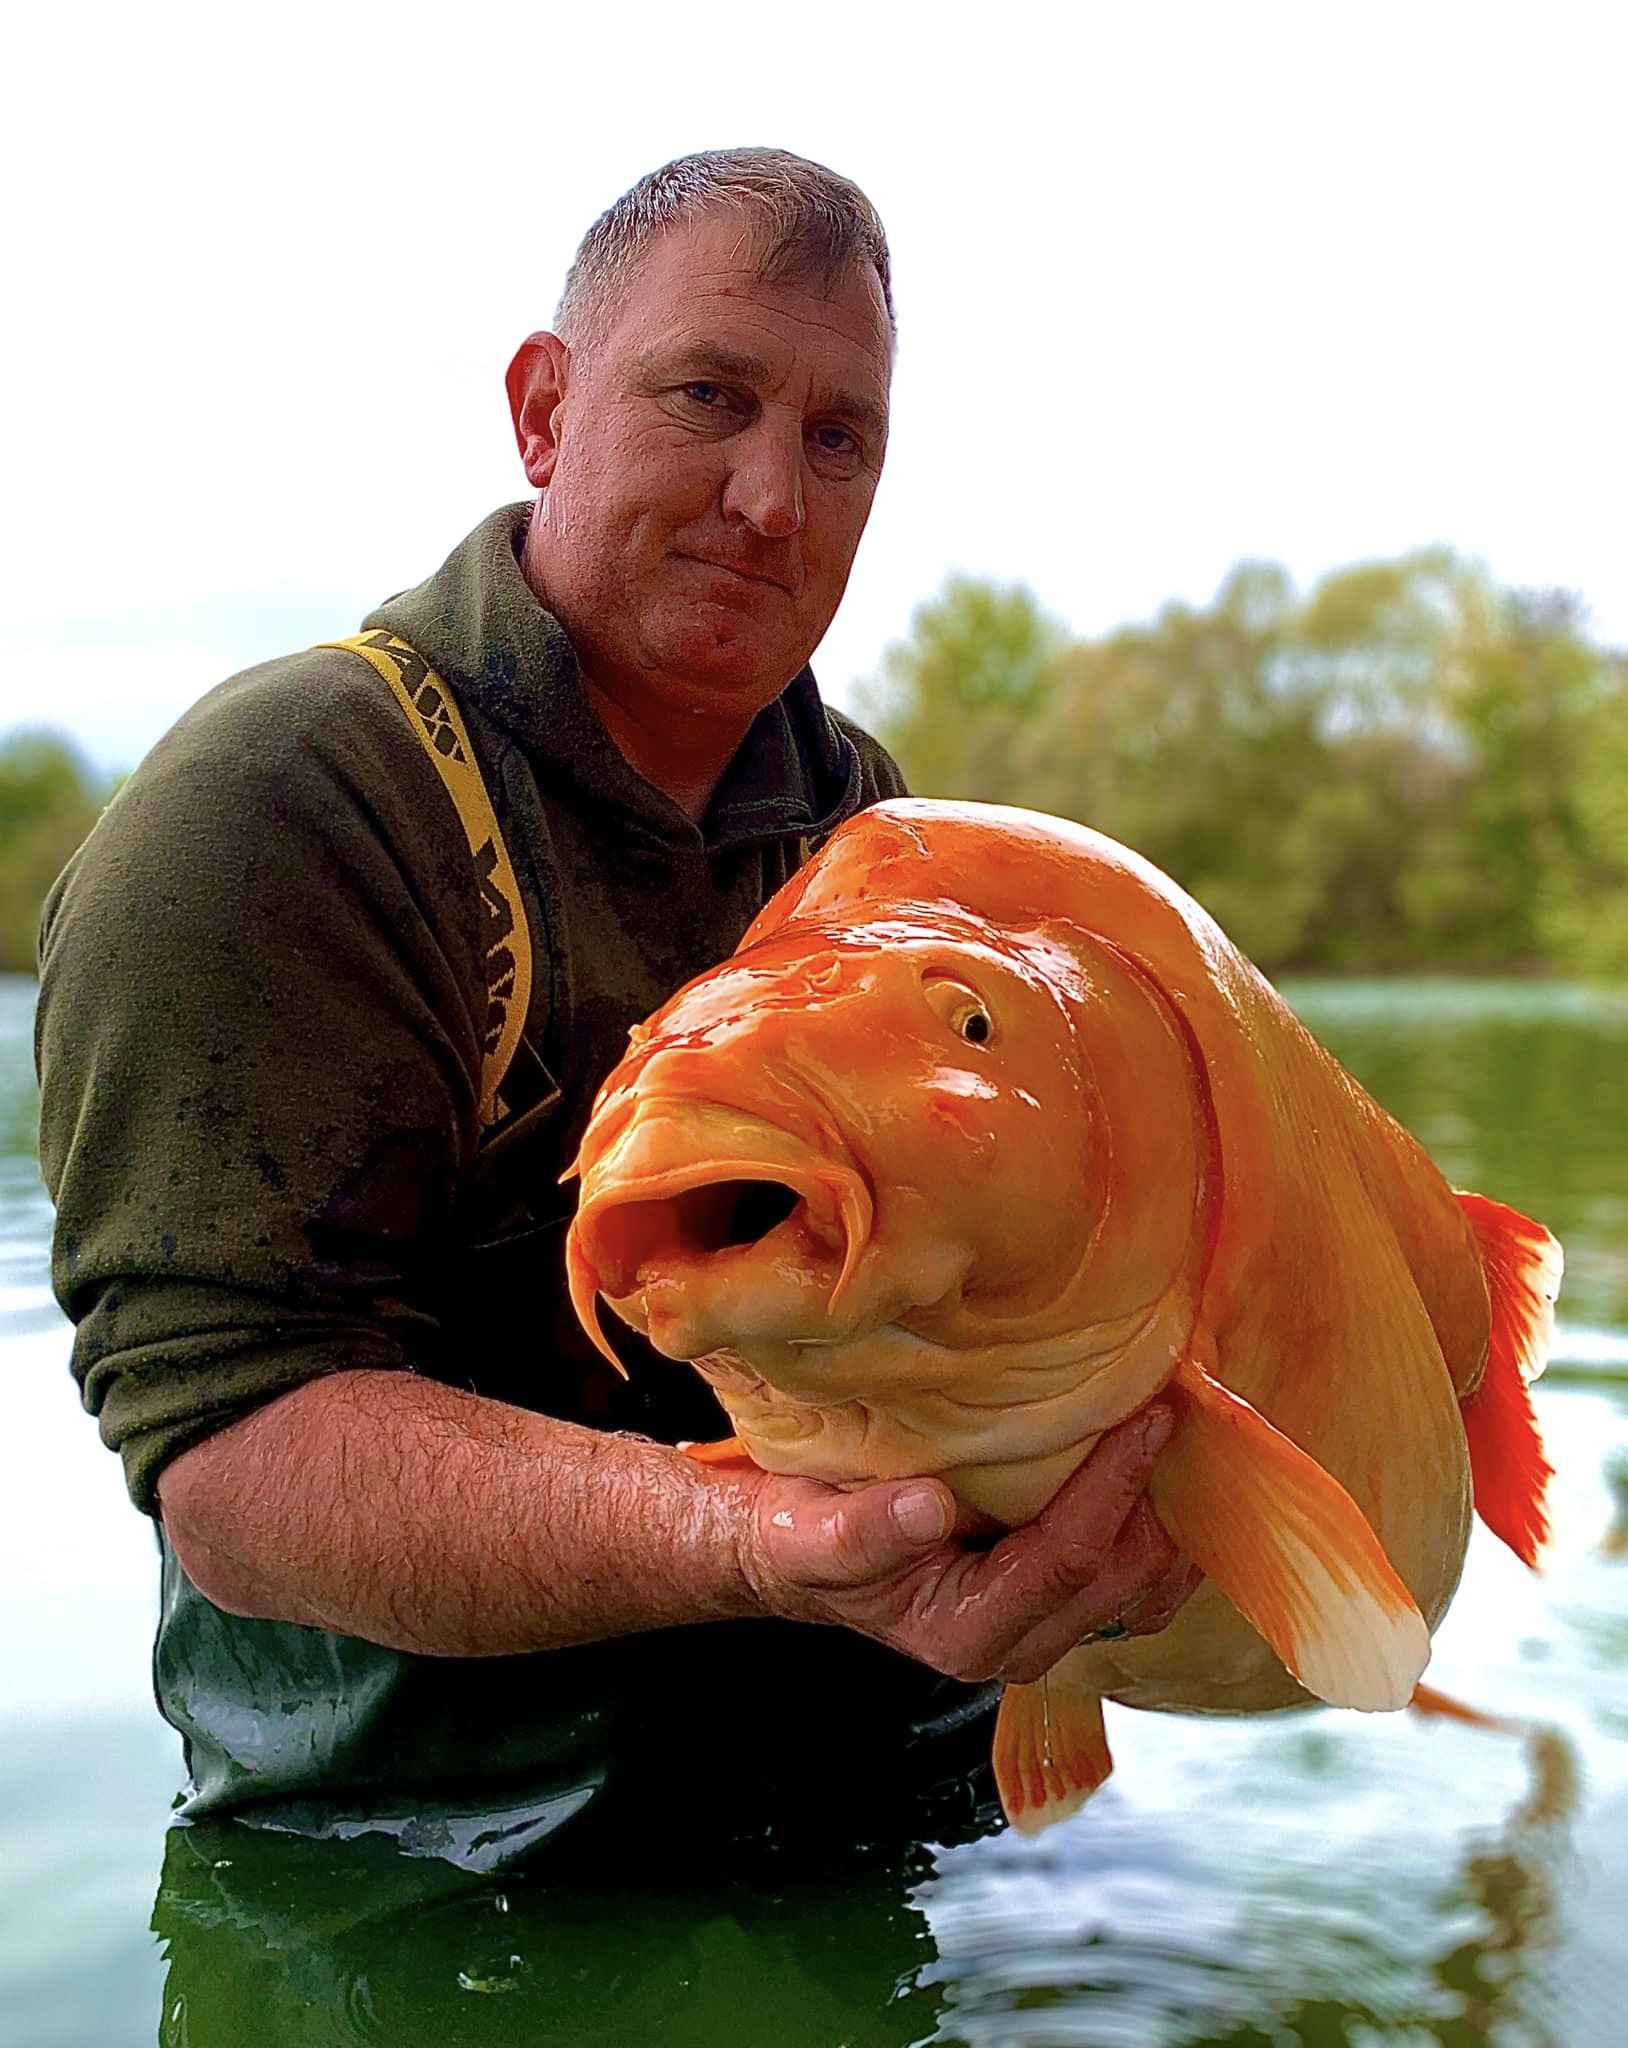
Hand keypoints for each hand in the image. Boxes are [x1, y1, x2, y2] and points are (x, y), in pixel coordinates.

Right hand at [732, 1406, 1200, 1684]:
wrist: (794, 1552)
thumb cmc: (799, 1538)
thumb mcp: (809, 1534)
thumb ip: (862, 1531)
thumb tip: (926, 1508)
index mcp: (967, 1634)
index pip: (1066, 1562)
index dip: (1113, 1489)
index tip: (1147, 1418)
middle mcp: (1017, 1644)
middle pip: (1121, 1580)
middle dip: (1160, 1499)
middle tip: (1186, 1410)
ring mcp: (1042, 1627)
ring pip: (1142, 1590)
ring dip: (1174, 1519)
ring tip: (1194, 1438)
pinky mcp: (1052, 1600)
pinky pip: (1131, 1578)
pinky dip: (1157, 1524)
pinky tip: (1167, 1466)